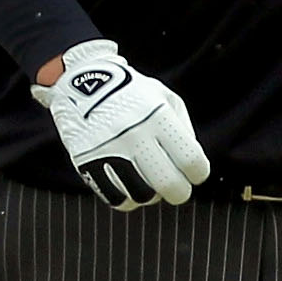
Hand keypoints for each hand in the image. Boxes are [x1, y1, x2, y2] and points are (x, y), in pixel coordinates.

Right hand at [36, 40, 208, 208]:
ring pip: (142, 196)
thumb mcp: (165, 98)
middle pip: (169, 185)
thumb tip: (192, 167)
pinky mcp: (87, 163)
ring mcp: (108, 150)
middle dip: (179, 192)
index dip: (199, 172)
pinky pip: (116, 199)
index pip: (191, 159)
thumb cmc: (132, 93)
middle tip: (176, 187)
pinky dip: (128, 198)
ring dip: (152, 195)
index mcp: (158, 116)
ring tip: (150, 182)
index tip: (195, 172)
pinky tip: (130, 184)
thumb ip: (184, 131)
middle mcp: (134, 134)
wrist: (83, 81)